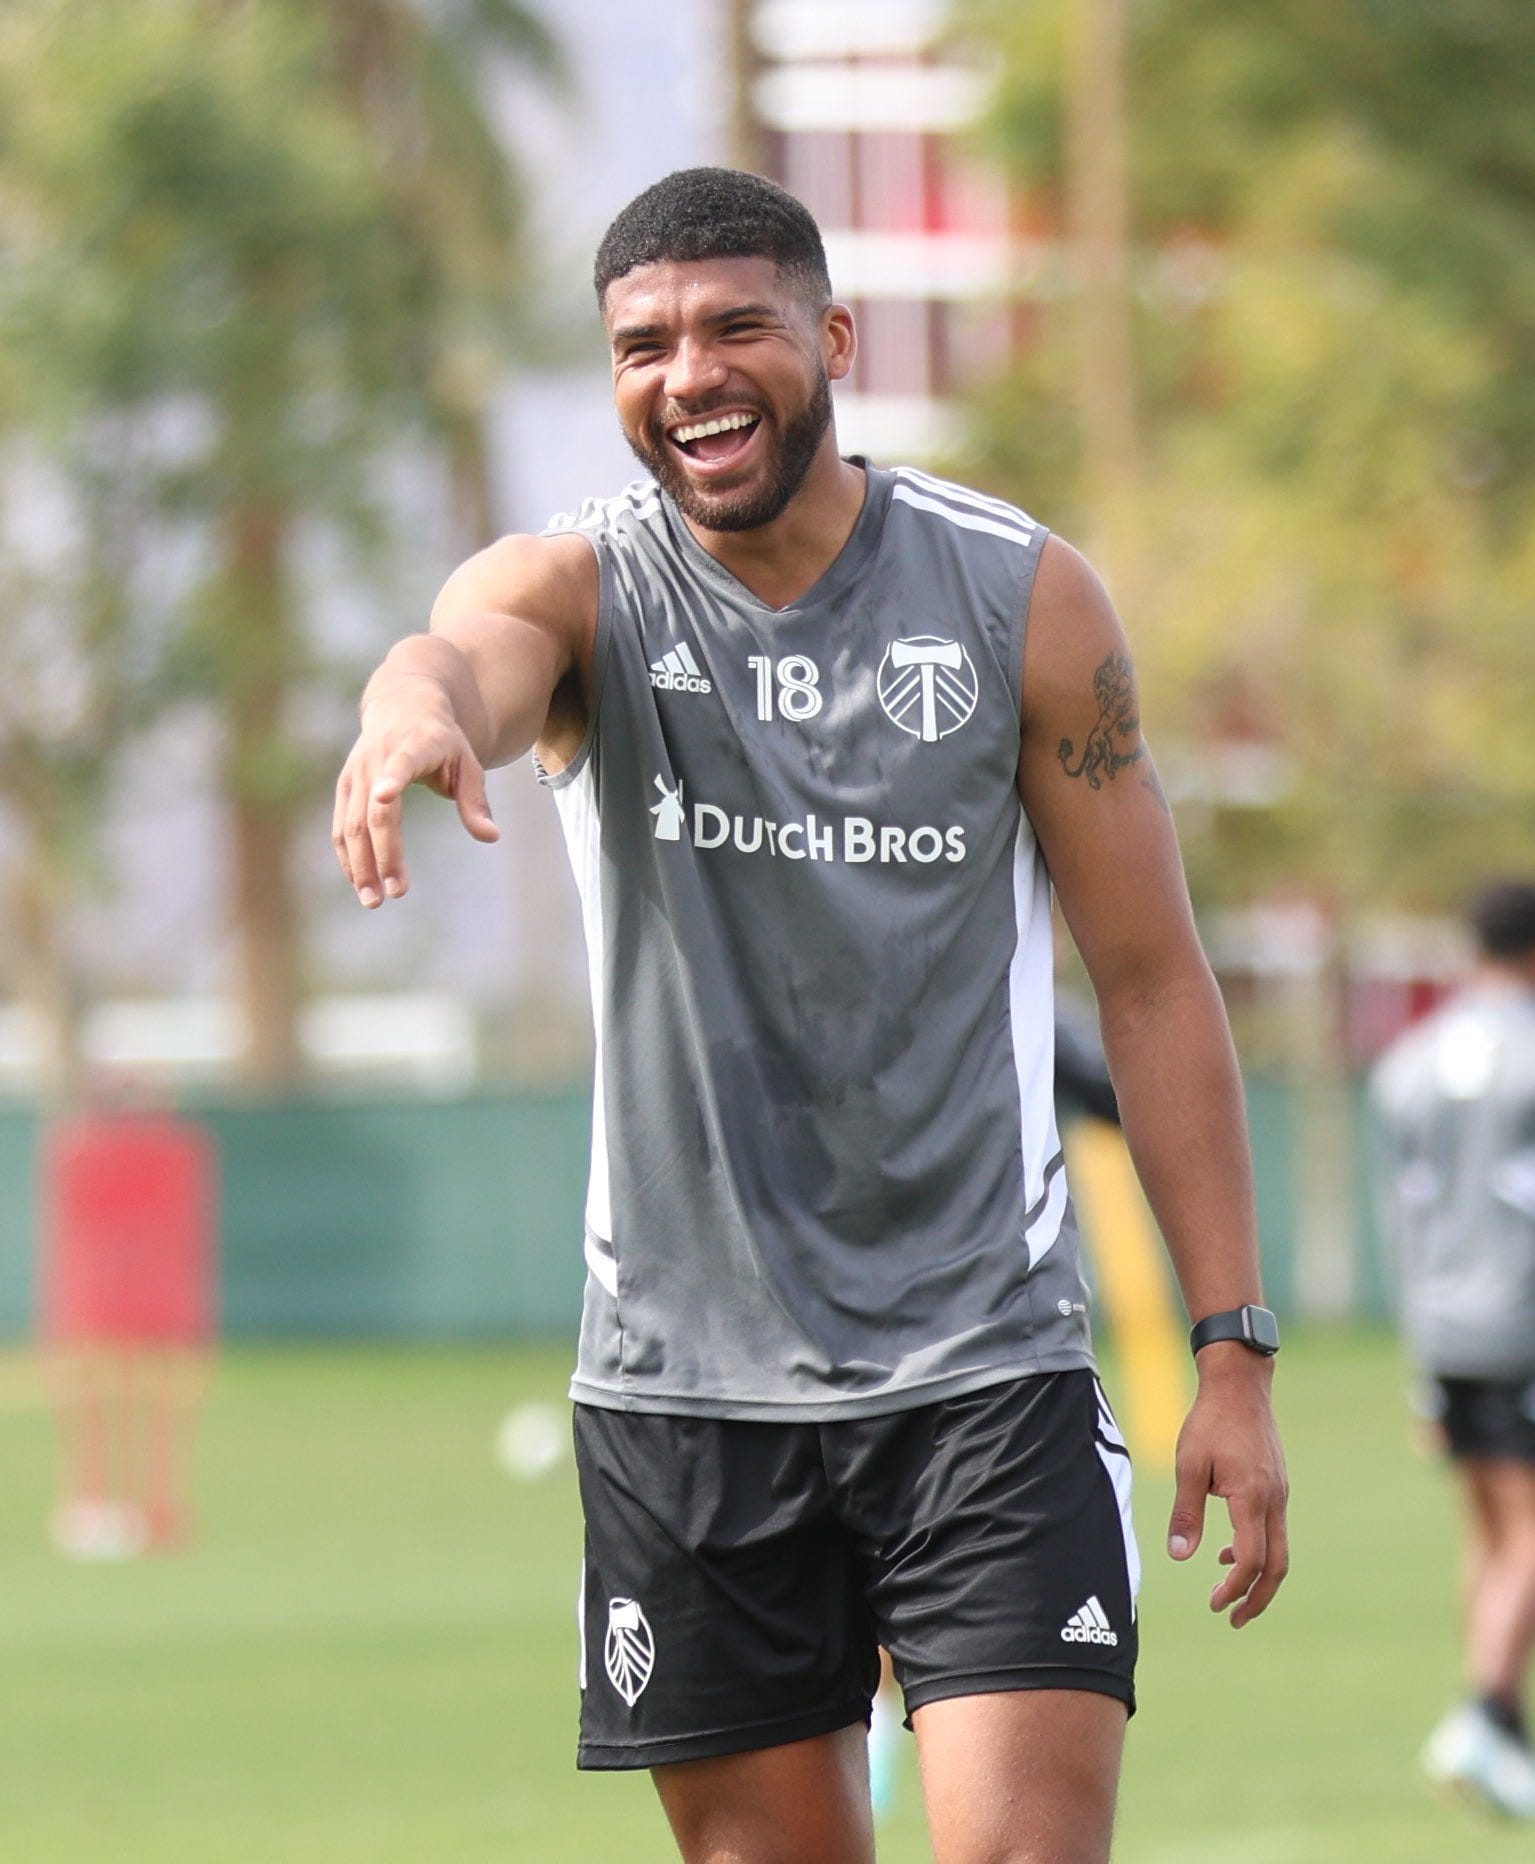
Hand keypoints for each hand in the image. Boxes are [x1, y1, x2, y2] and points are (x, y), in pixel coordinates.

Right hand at [332, 692, 497, 907]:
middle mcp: (377, 759)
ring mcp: (356, 774)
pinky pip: (341, 827)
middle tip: (394, 893)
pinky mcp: (344, 787)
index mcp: (413, 746)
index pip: (400, 765)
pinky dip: (349, 857)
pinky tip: (361, 883)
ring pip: (351, 825)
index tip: (384, 797)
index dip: (392, 780)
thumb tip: (491, 837)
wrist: (403, 708)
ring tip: (373, 900)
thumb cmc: (443, 742)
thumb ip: (475, 801)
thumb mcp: (468, 765)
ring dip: (360, 866)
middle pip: (375, 813)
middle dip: (383, 855)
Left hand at [1166, 1349, 1288, 1626]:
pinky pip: (1273, 1529)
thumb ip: (1186, 1511)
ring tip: (1228, 1591)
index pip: (1250, 1559)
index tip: (1215, 1604)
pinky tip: (1227, 1550)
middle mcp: (1274, 1500)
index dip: (1234, 1588)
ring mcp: (1280, 1493)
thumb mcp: (1189, 1464)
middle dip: (1257, 1598)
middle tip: (1233, 1619)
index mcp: (1252, 1497)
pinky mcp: (1277, 1485)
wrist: (1240, 1384)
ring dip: (1258, 1576)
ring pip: (1280, 1549)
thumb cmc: (1210, 1420)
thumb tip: (1179, 1555)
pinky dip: (1257, 1549)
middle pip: (1278, 1566)